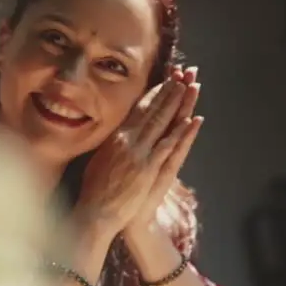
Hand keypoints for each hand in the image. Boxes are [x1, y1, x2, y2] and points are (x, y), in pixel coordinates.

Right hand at [74, 67, 201, 236]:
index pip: (138, 109)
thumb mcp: (100, 158)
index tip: (166, 79)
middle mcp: (127, 140)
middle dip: (169, 90)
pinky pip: (167, 146)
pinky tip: (191, 120)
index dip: (154, 93)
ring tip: (189, 87)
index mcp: (116, 136)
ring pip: (161, 123)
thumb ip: (111, 143)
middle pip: (152, 110)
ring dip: (177, 104)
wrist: (95, 212)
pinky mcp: (148, 169)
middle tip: (183, 73)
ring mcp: (139, 153)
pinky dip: (179, 133)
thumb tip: (118, 132)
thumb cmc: (94, 190)